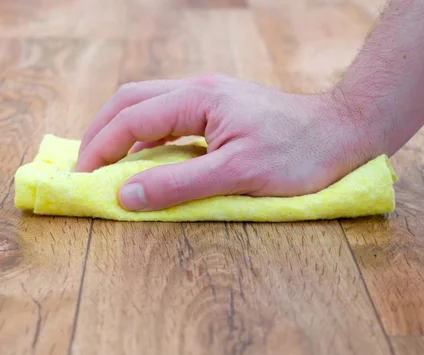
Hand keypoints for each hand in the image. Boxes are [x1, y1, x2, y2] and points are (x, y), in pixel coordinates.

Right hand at [75, 74, 378, 210]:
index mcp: (197, 100)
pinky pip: (168, 116)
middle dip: (101, 132)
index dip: (100, 148)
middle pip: (130, 100)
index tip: (81, 179)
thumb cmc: (298, 154)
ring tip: (106, 163)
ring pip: (147, 104)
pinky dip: (145, 135)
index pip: (130, 119)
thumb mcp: (238, 174)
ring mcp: (207, 96)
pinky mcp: (218, 108)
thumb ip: (180, 184)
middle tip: (85, 168)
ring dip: (121, 131)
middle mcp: (196, 90)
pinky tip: (146, 157)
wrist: (342, 132)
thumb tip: (126, 194)